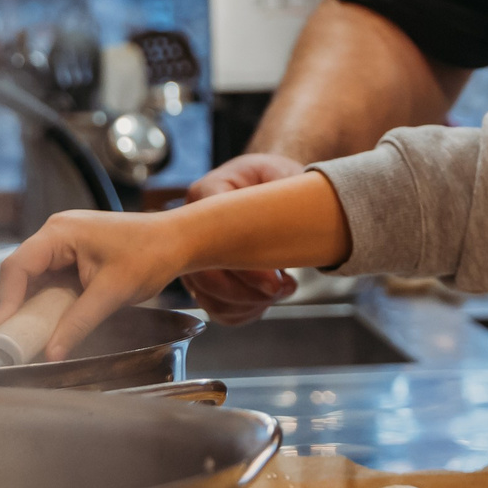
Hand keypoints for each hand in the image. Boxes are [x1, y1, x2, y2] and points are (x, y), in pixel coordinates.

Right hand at [0, 208, 189, 361]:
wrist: (178, 241)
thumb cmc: (150, 254)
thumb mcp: (112, 293)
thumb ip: (78, 323)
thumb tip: (51, 353)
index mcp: (60, 232)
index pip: (18, 267)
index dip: (4, 301)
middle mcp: (57, 234)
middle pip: (22, 273)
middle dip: (14, 307)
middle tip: (6, 340)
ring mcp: (66, 244)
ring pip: (36, 279)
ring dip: (31, 306)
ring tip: (23, 337)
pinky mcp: (76, 256)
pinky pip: (52, 281)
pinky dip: (48, 302)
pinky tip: (46, 324)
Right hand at [179, 154, 309, 324]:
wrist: (264, 184)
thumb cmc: (272, 178)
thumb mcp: (282, 173)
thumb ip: (286, 192)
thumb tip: (297, 222)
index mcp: (206, 194)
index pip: (212, 237)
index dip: (244, 267)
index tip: (275, 281)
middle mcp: (191, 227)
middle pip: (202, 275)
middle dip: (245, 293)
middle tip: (281, 290)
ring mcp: (194, 254)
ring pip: (207, 297)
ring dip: (246, 306)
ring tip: (281, 291)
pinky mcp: (203, 275)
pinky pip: (213, 307)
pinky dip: (241, 314)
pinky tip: (266, 302)